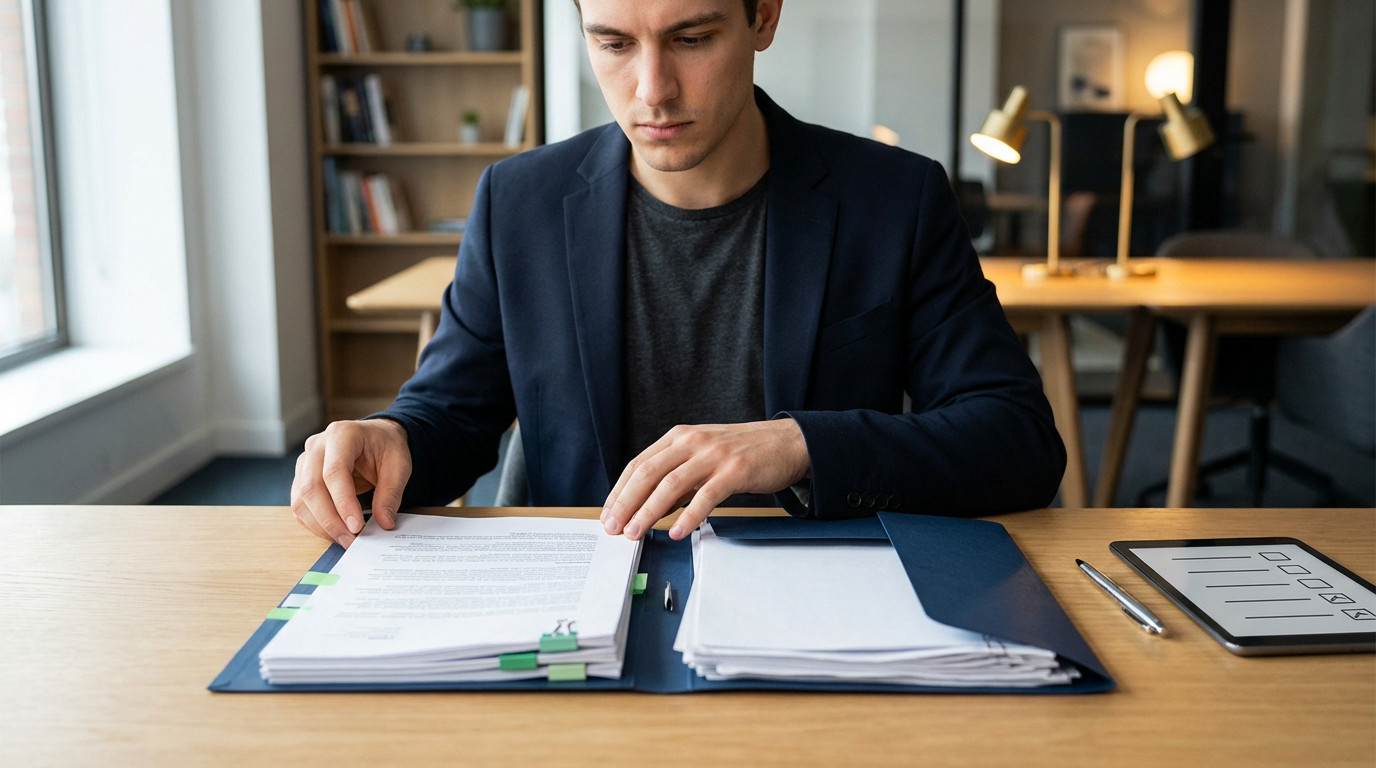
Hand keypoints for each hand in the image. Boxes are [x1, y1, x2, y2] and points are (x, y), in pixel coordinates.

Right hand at [290, 419, 411, 547]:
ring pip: (301, 500)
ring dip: (321, 525)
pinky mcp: (301, 477)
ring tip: (345, 540)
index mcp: (342, 434)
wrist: (375, 437)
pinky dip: (314, 523)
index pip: (334, 472)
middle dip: (330, 520)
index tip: (357, 527)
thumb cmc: (386, 446)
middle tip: (351, 540)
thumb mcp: (399, 465)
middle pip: (311, 487)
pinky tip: (334, 532)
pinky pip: (300, 505)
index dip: (343, 502)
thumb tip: (384, 523)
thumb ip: (391, 494)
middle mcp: (317, 445)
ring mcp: (305, 461)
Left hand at [601, 419, 809, 540]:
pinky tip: (676, 531)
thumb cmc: (743, 451)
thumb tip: (648, 506)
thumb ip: (676, 474)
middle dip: (626, 504)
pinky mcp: (735, 470)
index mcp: (679, 437)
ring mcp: (714, 455)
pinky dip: (688, 516)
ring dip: (649, 512)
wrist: (787, 441)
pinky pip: (706, 496)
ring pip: (671, 484)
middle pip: (648, 473)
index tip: (608, 514)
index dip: (619, 491)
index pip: (638, 464)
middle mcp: (692, 442)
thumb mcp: (702, 454)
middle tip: (614, 528)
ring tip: (636, 533)